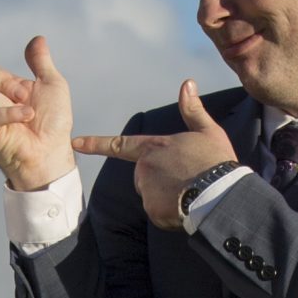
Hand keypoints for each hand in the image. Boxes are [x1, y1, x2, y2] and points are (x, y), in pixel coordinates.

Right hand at [0, 33, 74, 191]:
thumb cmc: (52, 123)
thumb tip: (37, 39)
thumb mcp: (52, 85)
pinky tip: (26, 117)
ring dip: (11, 99)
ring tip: (29, 114)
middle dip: (3, 79)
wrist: (51, 153)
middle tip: (25, 95)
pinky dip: (10, 113)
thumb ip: (40, 62)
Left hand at [72, 79, 235, 229]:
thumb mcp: (208, 131)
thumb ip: (193, 110)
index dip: (96, 144)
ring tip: (190, 193)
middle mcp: (144, 168)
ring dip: (167, 198)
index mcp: (153, 147)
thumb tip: (188, 84)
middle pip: (145, 178)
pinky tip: (187, 208)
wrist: (221, 193)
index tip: (76, 143)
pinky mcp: (152, 209)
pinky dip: (171, 214)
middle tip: (187, 181)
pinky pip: (159, 214)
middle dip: (161, 182)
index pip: (119, 145)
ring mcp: (146, 189)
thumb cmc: (216, 161)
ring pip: (152, 197)